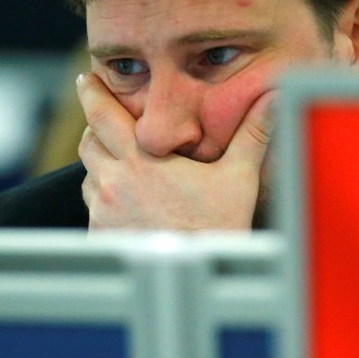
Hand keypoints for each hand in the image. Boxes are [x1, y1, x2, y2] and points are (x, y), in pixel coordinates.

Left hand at [76, 73, 274, 230]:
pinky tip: (129, 205)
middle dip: (97, 128)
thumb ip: (252, 134)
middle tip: (109, 121)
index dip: (91, 91)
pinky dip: (105, 200)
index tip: (85, 78)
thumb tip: (273, 96)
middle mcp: (114, 183)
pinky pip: (93, 209)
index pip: (101, 113)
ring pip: (89, 176)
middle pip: (89, 142)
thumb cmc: (219, 230)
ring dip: (102, 166)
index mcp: (141, 160)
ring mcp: (103, 212)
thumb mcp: (239, 179)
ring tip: (125, 168)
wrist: (196, 279)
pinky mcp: (101, 236)